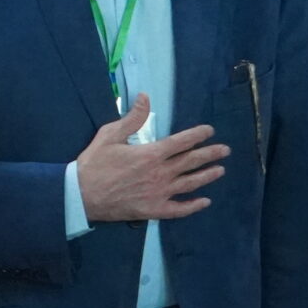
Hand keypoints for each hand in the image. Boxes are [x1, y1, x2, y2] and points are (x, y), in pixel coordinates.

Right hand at [73, 93, 226, 222]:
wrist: (81, 195)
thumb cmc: (95, 163)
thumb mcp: (110, 134)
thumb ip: (132, 117)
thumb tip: (146, 97)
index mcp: (151, 154)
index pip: (181, 142)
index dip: (198, 135)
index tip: (210, 131)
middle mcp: (160, 173)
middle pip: (191, 162)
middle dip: (210, 154)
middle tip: (225, 150)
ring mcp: (159, 193)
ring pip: (190, 184)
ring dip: (207, 176)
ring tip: (221, 171)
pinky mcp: (154, 210)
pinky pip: (179, 209)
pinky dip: (193, 206)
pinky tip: (205, 202)